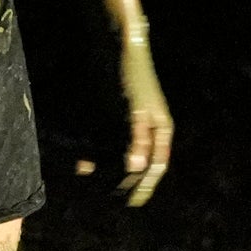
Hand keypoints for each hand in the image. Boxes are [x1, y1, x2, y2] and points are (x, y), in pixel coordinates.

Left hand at [115, 42, 173, 206]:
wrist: (122, 47)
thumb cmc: (132, 78)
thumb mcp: (135, 111)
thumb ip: (137, 139)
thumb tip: (135, 168)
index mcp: (162, 129)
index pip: (156, 165)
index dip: (145, 185)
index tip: (134, 203)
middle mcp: (151, 128)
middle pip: (142, 162)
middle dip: (129, 181)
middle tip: (115, 200)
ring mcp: (137, 122)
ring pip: (127, 153)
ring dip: (114, 169)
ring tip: (100, 186)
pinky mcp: (123, 116)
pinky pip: (115, 141)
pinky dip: (103, 152)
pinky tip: (87, 162)